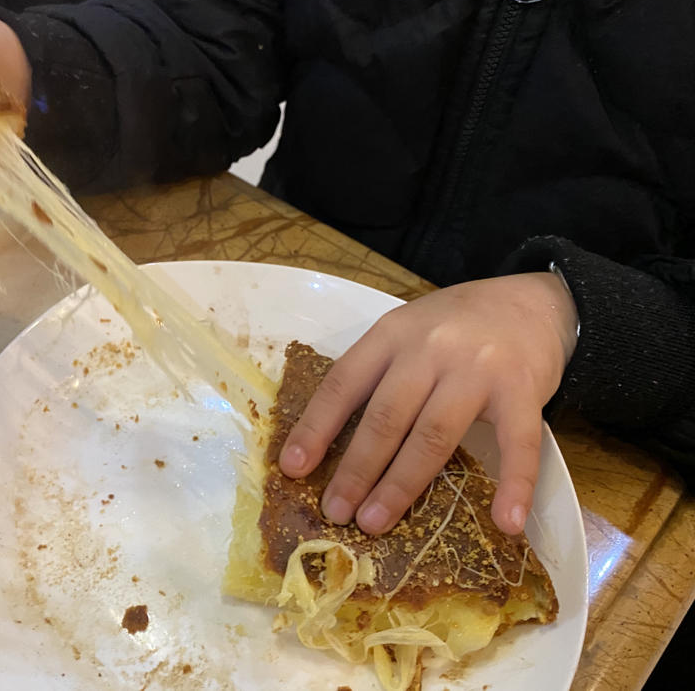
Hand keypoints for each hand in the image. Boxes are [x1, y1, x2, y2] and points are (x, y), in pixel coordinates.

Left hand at [279, 272, 578, 536]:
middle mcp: (430, 349)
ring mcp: (477, 370)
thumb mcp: (406, 332)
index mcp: (392, 334)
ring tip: (375, 522)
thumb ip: (376, 372)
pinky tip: (504, 522)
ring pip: (433, 435)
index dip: (316, 427)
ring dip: (400, 485)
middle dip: (355, 469)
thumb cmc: (456, 326)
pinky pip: (518, 444)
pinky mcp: (523, 390)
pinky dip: (514, 484)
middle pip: (385, 416)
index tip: (293, 468)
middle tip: (335, 511)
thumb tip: (327, 441)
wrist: (533, 302)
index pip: (344, 383)